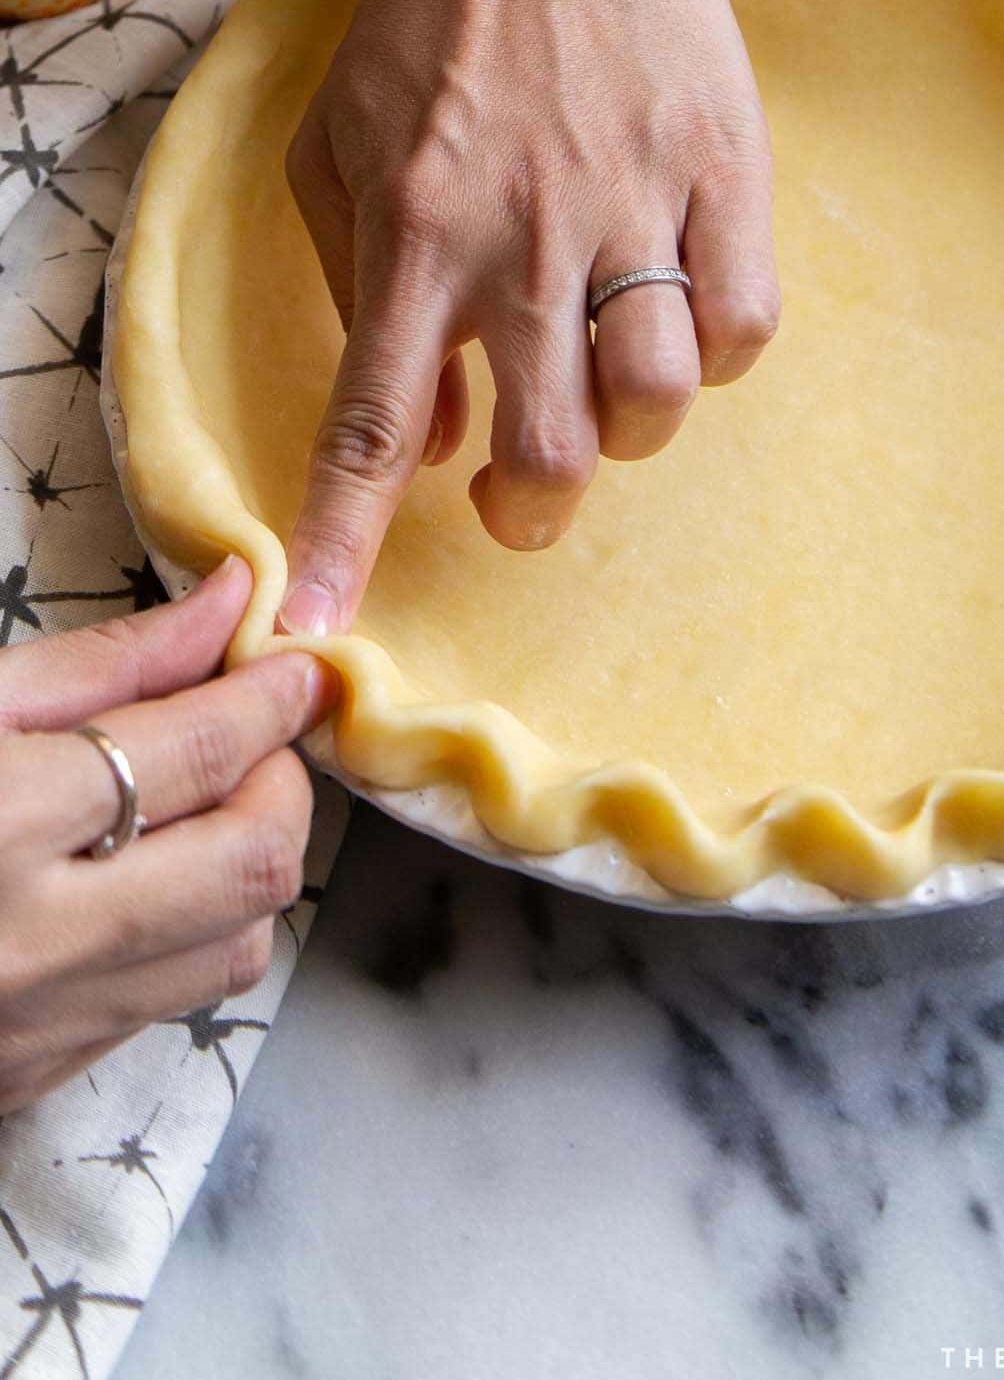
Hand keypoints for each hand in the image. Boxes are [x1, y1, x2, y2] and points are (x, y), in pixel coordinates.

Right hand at [0, 557, 334, 1112]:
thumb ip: (100, 663)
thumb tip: (229, 603)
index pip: (201, 749)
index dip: (271, 695)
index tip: (297, 663)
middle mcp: (33, 940)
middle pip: (253, 862)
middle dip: (281, 783)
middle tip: (252, 735)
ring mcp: (34, 1026)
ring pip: (235, 947)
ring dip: (249, 863)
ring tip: (205, 805)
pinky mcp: (26, 1078)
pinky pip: (166, 1004)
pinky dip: (189, 932)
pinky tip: (144, 881)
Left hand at [281, 0, 778, 633]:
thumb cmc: (423, 23)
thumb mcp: (337, 149)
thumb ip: (365, 293)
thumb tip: (428, 432)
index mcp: (417, 231)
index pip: (373, 421)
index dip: (346, 538)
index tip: (325, 629)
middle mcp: (527, 238)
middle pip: (552, 447)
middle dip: (531, 508)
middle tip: (518, 491)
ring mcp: (636, 204)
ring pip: (660, 394)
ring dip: (630, 433)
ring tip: (605, 399)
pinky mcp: (724, 168)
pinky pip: (746, 317)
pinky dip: (717, 352)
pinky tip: (682, 320)